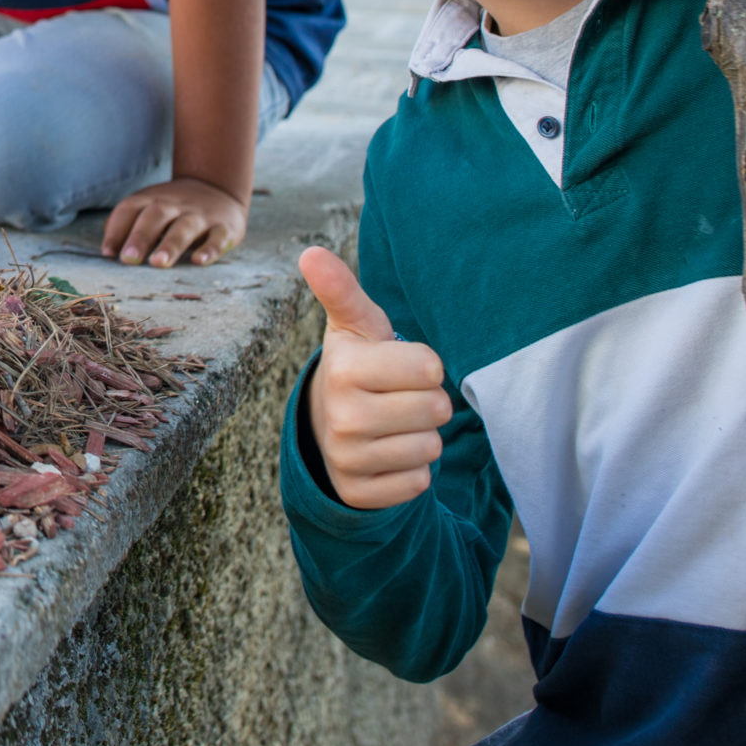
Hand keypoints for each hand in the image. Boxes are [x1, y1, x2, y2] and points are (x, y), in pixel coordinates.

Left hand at [103, 176, 245, 267]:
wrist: (217, 188)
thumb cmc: (171, 209)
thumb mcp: (146, 207)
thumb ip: (124, 225)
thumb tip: (107, 249)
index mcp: (151, 199)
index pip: (129, 208)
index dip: (116, 229)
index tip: (108, 253)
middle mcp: (174, 205)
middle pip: (155, 216)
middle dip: (141, 237)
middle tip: (128, 259)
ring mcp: (200, 215)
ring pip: (184, 227)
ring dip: (171, 245)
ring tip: (158, 263)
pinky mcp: (223, 228)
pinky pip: (217, 237)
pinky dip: (210, 249)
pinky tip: (199, 261)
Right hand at [298, 247, 450, 509]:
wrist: (328, 424)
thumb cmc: (360, 365)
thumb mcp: (356, 326)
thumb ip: (342, 289)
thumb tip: (310, 252)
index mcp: (343, 368)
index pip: (430, 367)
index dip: (426, 366)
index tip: (401, 366)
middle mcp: (340, 416)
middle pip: (436, 410)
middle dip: (430, 402)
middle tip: (401, 396)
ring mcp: (346, 458)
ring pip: (430, 449)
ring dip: (422, 436)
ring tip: (395, 424)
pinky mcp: (358, 493)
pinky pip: (418, 483)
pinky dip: (413, 471)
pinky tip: (389, 454)